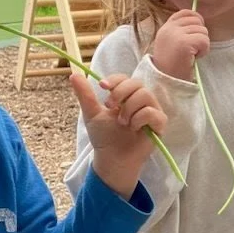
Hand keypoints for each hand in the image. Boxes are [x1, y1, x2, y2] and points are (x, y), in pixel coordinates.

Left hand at [72, 73, 167, 199]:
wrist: (112, 158)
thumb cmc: (104, 136)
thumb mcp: (92, 114)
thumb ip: (85, 94)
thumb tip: (74, 74)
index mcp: (125, 96)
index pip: (125, 79)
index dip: (115, 80)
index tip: (103, 86)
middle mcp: (140, 101)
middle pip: (137, 83)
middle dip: (121, 92)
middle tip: (110, 106)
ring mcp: (151, 110)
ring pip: (145, 95)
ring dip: (129, 108)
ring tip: (122, 122)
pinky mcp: (159, 123)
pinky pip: (152, 112)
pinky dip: (139, 119)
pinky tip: (133, 128)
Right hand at [152, 9, 209, 79]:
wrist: (167, 83)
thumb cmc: (173, 66)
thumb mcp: (173, 43)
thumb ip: (182, 31)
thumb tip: (199, 19)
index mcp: (165, 28)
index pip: (185, 12)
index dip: (196, 20)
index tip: (196, 34)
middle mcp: (168, 29)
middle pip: (197, 20)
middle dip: (200, 35)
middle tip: (192, 50)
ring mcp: (175, 35)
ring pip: (203, 31)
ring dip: (202, 45)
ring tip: (191, 55)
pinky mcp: (184, 43)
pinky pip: (205, 40)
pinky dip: (204, 51)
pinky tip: (194, 58)